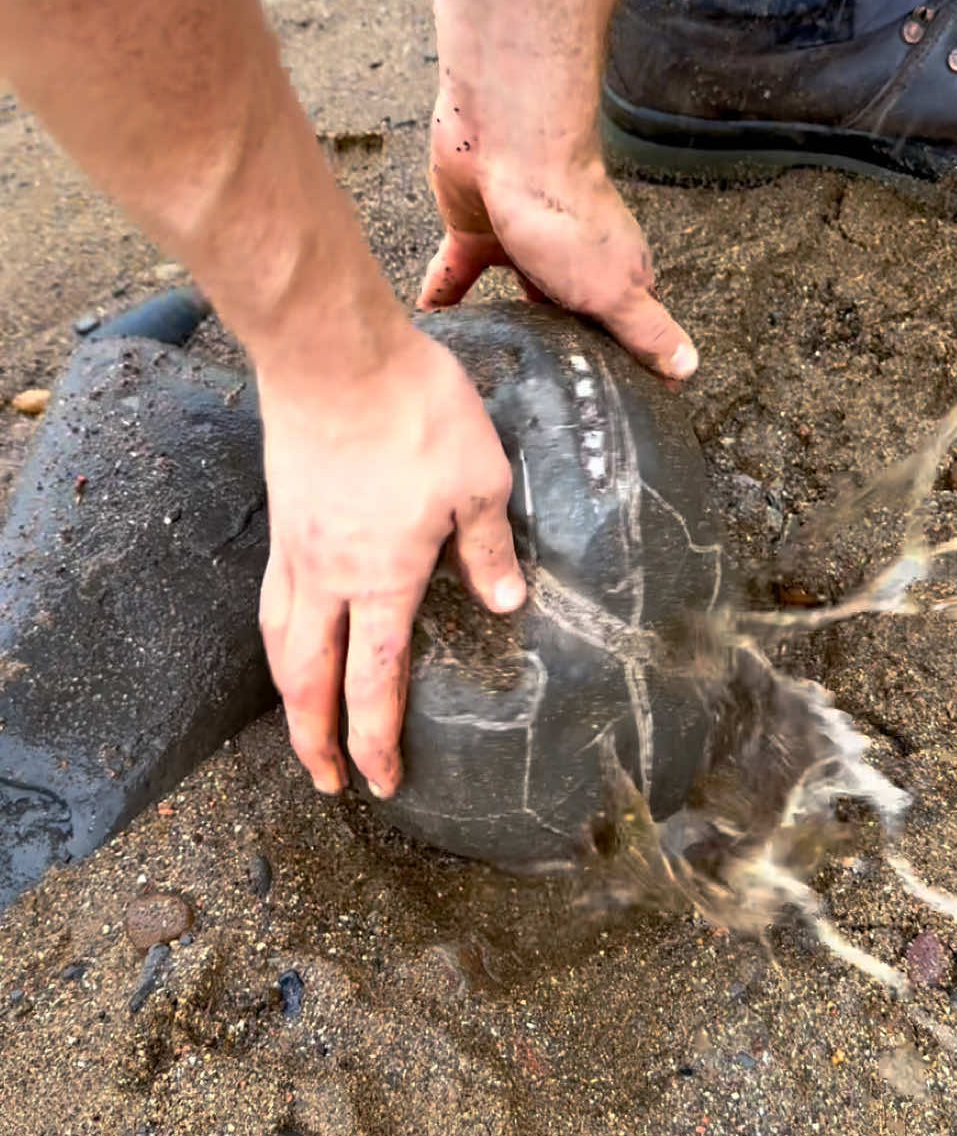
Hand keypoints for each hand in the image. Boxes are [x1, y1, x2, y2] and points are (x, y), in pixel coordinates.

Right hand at [256, 322, 524, 796]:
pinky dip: (277, 638)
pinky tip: (290, 635)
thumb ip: (489, 547)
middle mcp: (328, 576)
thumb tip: (506, 603)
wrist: (335, 352)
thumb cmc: (414, 410)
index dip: (375, 741)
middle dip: (315, 741)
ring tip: (302, 727)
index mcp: (383, 578)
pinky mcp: (283, 515)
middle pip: (308, 680)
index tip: (380, 782)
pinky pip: (271, 599)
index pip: (373, 681)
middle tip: (327, 782)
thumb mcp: (480, 478)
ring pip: (279, 643)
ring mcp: (296, 546)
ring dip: (290, 697)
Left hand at [419, 97, 697, 380]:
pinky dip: (444, 299)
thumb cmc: (565, 212)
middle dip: (562, 353)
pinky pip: (458, 275)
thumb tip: (689, 368)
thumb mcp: (615, 290)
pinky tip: (433, 328)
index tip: (617, 406)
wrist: (506, 142)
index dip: (628, 365)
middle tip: (543, 406)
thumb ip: (646, 331)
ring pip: (515, 300)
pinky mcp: (478, 233)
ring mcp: (524, 247)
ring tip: (489, 376)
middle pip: (570, 317)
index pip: (629, 329)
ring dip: (507, 331)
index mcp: (616, 274)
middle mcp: (573, 263)